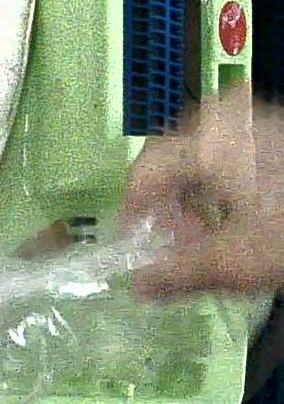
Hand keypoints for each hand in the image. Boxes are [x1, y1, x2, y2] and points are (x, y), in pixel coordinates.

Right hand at [121, 89, 283, 296]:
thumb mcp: (239, 262)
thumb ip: (178, 273)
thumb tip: (138, 286)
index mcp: (206, 140)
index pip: (144, 173)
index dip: (134, 216)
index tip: (137, 249)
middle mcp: (228, 116)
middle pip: (176, 159)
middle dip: (174, 206)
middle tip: (185, 245)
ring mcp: (263, 117)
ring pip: (209, 153)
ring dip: (204, 195)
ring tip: (220, 235)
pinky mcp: (283, 128)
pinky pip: (240, 148)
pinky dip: (232, 181)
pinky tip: (251, 215)